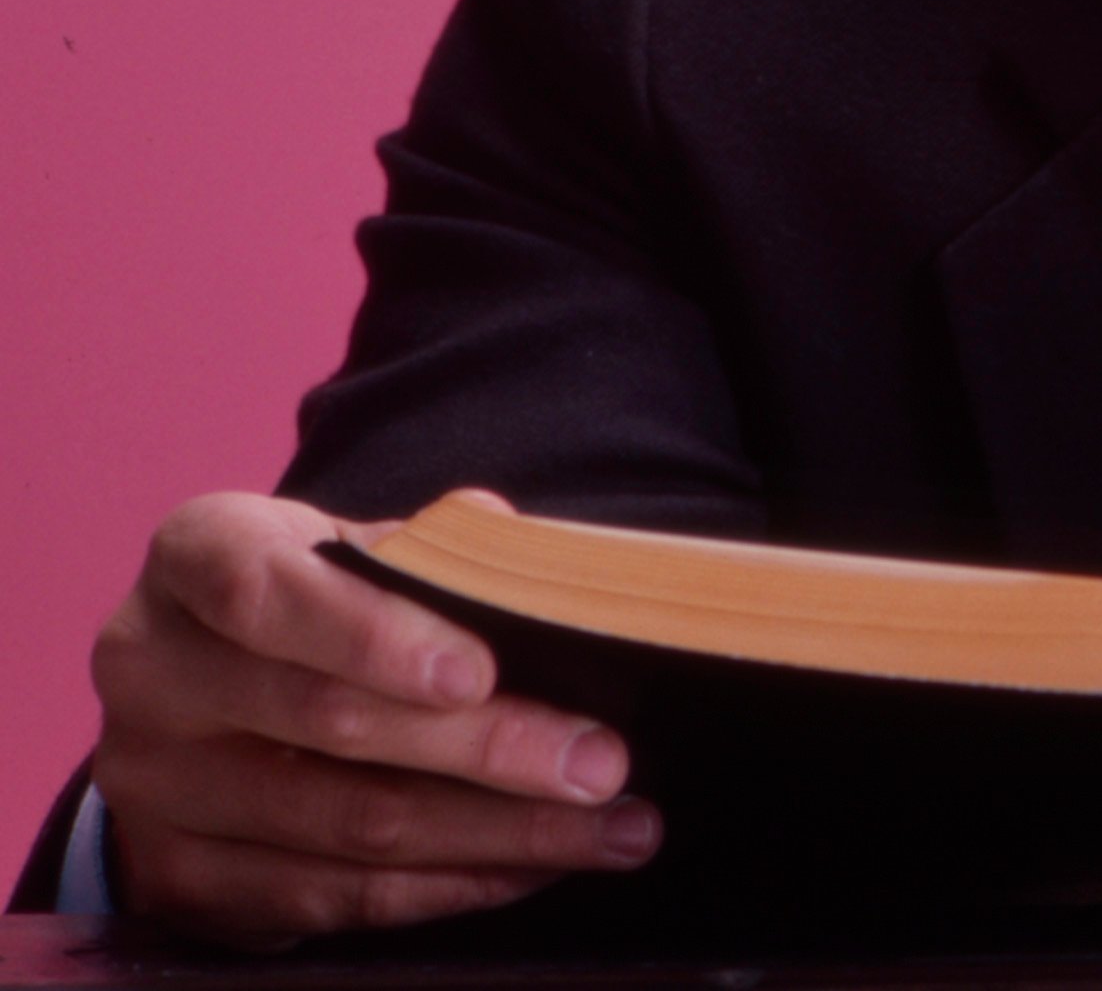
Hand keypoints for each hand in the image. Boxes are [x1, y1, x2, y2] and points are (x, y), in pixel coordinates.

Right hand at [89, 489, 660, 946]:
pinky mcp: (176, 877)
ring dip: (497, 832)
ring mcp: (151, 786)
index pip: (268, 592)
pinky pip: (327, 897)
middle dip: (487, 747)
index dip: (372, 636)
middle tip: (602, 764)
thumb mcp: (362, 543)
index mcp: (195, 556)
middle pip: (329, 722)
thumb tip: (540, 565)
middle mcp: (151, 670)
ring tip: (613, 828)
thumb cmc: (320, 596)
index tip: (479, 674)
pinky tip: (532, 865)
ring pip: (344, 824)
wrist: (209, 682)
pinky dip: (445, 885)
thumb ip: (443, 549)